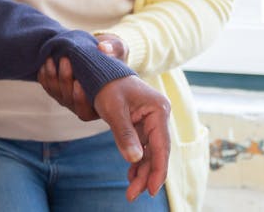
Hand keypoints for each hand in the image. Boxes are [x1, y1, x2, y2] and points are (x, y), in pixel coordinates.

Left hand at [38, 34, 128, 120]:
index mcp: (101, 102)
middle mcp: (83, 105)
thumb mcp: (117, 50)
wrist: (99, 52)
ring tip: (51, 59)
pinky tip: (44, 65)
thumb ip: (113, 49)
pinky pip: (48, 87)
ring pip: (56, 94)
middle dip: (64, 81)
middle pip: (68, 101)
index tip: (78, 83)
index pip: (86, 111)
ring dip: (52, 77)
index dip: (80, 99)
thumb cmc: (113, 55)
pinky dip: (44, 77)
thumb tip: (103, 48)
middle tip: (65, 60)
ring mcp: (69, 98)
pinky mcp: (59, 90)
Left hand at [93, 75, 170, 200]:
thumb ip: (124, 135)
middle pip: (156, 152)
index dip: (157, 170)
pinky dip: (136, 161)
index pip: (162, 146)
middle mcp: (158, 116)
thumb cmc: (108, 85)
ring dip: (141, 171)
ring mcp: (151, 121)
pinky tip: (131, 175)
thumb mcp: (113, 109)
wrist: (101, 69)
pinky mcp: (141, 124)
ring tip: (131, 191)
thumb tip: (134, 161)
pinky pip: (142, 147)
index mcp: (158, 110)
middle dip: (146, 175)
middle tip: (133, 195)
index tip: (151, 191)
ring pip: (149, 152)